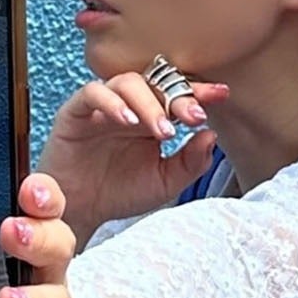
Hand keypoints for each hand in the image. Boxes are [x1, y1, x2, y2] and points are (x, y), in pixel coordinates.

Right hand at [39, 71, 226, 250]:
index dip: (198, 92)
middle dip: (177, 96)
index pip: (177, 94)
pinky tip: (128, 121)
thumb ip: (189, 163)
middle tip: (193, 117)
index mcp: (151, 117)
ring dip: (148, 103)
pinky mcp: (76, 112)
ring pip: (128, 82)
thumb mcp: (163, 184)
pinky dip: (112, 103)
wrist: (78, 215)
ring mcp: (102, 106)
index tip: (221, 96)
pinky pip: (93, 93)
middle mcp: (129, 106)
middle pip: (156, 83)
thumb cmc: (118, 195)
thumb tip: (211, 135)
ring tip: (161, 130)